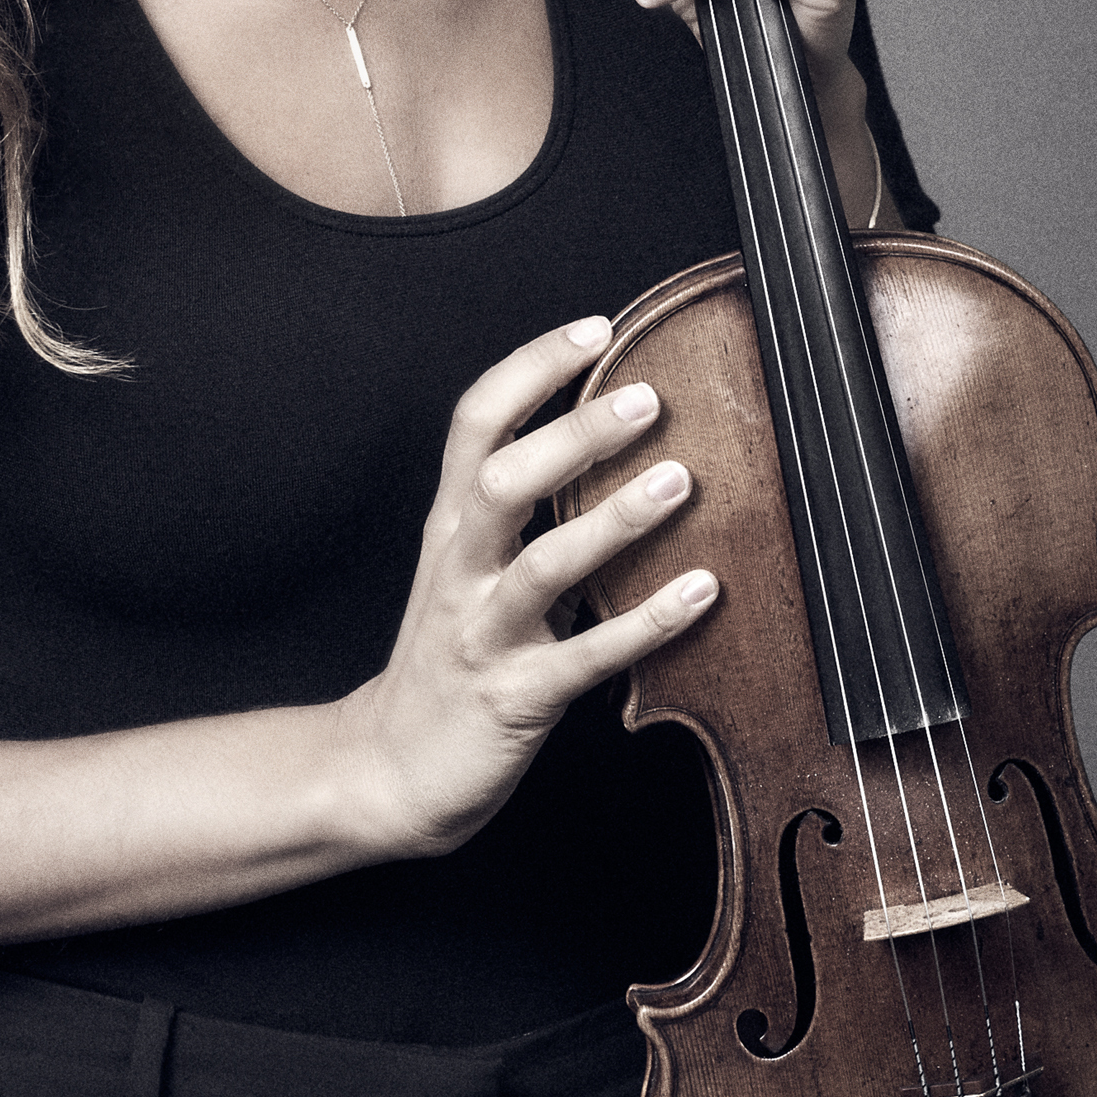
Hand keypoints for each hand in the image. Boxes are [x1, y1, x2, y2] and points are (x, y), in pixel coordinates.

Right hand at [332, 316, 718, 859]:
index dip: (531, 367)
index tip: (595, 328)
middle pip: (503, 479)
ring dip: (613, 520)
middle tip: (648, 398)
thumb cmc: (452, 655)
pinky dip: (647, 622)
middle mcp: (460, 567)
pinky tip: (703, 593)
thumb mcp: (473, 567)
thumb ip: (525, 511)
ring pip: (542, 564)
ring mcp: (483, 632)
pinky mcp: (514, 697)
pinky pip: (585, 656)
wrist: (392, 769)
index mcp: (452, 523)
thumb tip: (615, 443)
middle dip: (573, 434)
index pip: (477, 421)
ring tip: (679, 480)